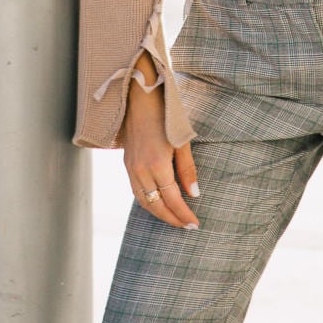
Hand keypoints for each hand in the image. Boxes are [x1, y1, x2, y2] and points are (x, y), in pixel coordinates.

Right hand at [123, 74, 199, 229]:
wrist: (139, 96)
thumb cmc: (165, 114)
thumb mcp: (182, 139)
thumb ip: (187, 169)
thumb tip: (194, 194)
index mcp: (157, 164)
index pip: (172, 199)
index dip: (184, 214)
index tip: (195, 224)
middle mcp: (141, 170)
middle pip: (156, 205)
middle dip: (172, 219)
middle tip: (188, 226)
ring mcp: (131, 168)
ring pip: (144, 201)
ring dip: (159, 213)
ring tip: (174, 219)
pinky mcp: (126, 163)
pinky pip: (136, 191)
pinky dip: (148, 202)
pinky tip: (158, 202)